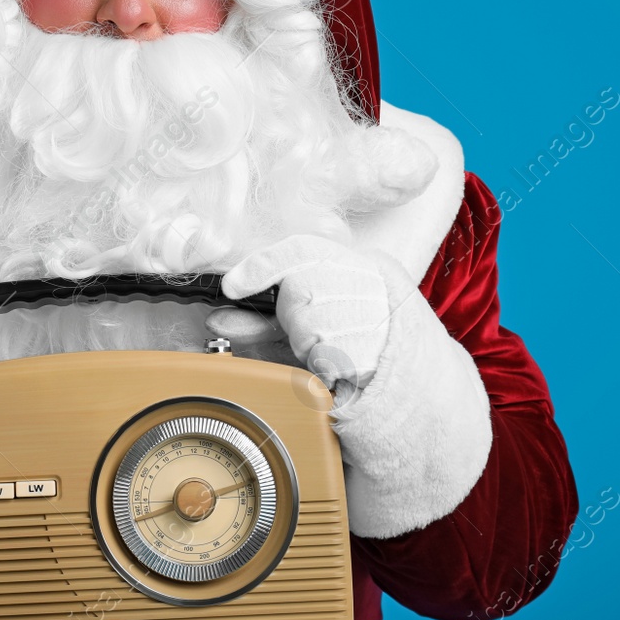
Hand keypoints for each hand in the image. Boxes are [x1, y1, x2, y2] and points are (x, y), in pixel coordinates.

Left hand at [221, 236, 410, 389]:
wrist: (402, 362)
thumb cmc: (347, 333)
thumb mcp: (303, 319)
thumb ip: (259, 318)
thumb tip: (218, 320)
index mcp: (346, 261)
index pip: (301, 250)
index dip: (261, 267)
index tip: (233, 286)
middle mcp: (361, 281)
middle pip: (297, 296)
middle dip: (292, 319)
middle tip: (314, 328)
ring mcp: (369, 316)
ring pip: (308, 332)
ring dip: (309, 347)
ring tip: (334, 345)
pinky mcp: (371, 351)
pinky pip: (325, 362)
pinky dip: (324, 368)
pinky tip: (342, 362)